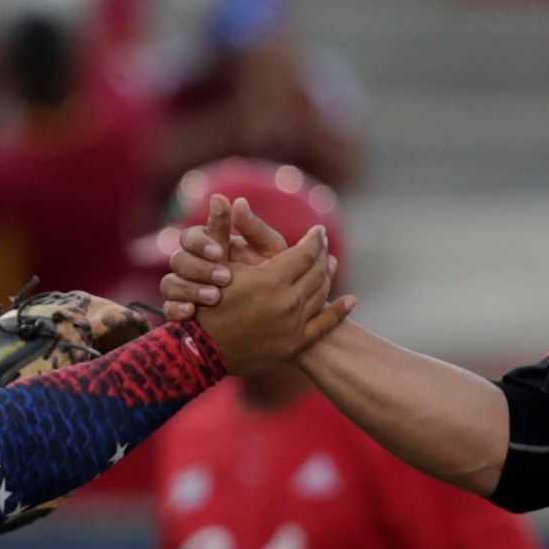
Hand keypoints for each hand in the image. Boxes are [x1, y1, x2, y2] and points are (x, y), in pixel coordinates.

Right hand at [184, 207, 351, 373]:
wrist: (198, 352)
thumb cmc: (201, 303)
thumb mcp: (213, 265)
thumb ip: (223, 230)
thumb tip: (223, 196)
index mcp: (270, 280)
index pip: (304, 253)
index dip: (313, 239)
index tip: (317, 230)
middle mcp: (287, 303)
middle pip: (316, 272)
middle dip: (321, 256)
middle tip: (324, 245)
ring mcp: (293, 326)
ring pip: (320, 295)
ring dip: (327, 277)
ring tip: (329, 265)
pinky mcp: (294, 346)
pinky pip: (324, 326)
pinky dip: (339, 312)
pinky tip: (350, 301)